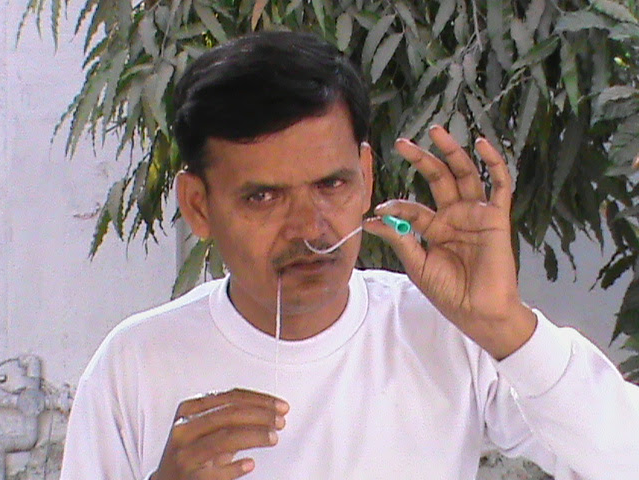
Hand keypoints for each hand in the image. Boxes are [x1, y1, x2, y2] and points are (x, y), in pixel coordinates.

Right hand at [152, 388, 288, 479]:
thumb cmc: (192, 451)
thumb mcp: (206, 428)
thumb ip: (229, 414)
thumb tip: (268, 408)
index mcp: (189, 410)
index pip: (230, 398)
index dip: (259, 400)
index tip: (279, 405)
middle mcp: (184, 430)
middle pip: (230, 415)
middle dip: (261, 415)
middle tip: (280, 421)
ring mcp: (185, 454)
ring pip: (225, 438)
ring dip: (255, 436)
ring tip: (273, 438)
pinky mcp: (190, 478)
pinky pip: (216, 472)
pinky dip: (235, 467)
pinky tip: (250, 464)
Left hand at [364, 126, 536, 359]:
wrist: (477, 311)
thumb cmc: (449, 292)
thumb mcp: (417, 264)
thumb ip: (399, 239)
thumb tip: (370, 220)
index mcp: (435, 228)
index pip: (413, 208)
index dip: (397, 206)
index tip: (378, 209)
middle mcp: (455, 215)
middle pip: (438, 179)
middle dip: (421, 159)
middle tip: (402, 143)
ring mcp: (476, 214)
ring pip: (465, 174)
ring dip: (451, 151)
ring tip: (435, 132)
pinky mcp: (497, 217)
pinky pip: (500, 185)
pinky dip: (493, 163)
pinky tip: (480, 144)